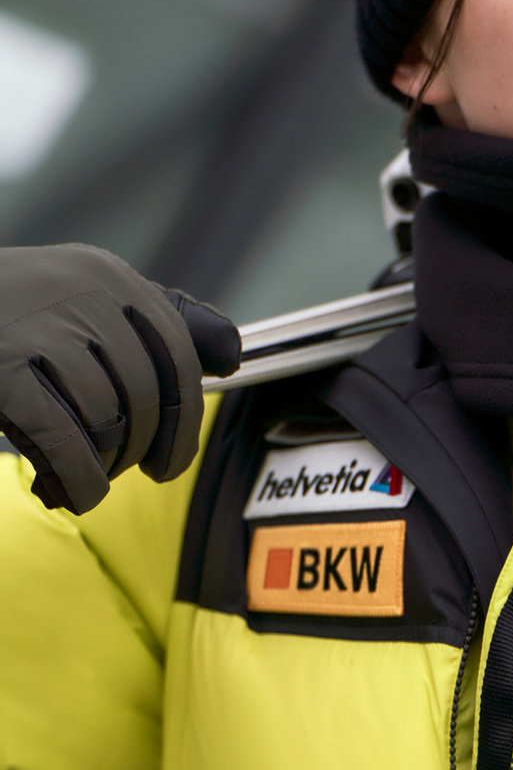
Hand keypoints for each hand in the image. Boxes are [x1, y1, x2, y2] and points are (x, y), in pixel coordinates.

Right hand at [0, 244, 239, 512]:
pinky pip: (62, 435)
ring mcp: (37, 326)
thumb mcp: (84, 306)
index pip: (177, 353)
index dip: (184, 418)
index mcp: (109, 276)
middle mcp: (81, 291)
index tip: (171, 464)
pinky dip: (78, 475)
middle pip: (146, 392)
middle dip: (138, 449)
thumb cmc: (5, 321)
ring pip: (106, 417)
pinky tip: (71, 493)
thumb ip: (160, 325)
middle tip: (114, 474)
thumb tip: (233, 356)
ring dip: (101, 466)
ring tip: (81, 481)